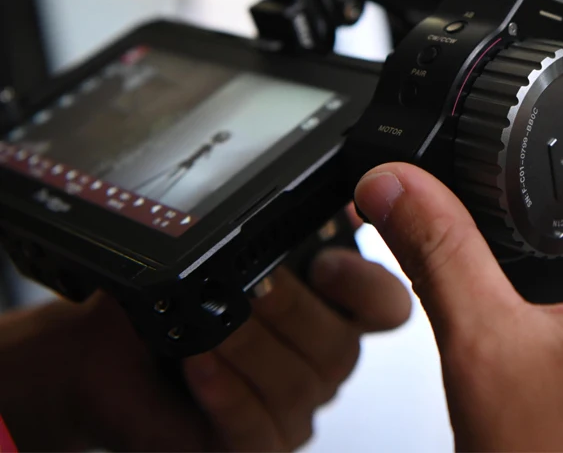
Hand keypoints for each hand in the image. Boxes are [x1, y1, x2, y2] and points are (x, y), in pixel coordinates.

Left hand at [0, 234, 409, 451]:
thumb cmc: (173, 304)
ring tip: (213, 323)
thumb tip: (326, 196)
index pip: (384, 305)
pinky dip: (229, 393)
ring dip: (250, 348)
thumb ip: (272, 224)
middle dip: (292, 311)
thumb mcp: (218, 252)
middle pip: (341, 346)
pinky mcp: (255, 448)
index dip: (367, 285)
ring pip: (300, 387)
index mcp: (329, 307)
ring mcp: (291, 409)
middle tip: (254, 283)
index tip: (326, 261)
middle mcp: (318, 359)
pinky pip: (257, 432)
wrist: (115, 362)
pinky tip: (201, 365)